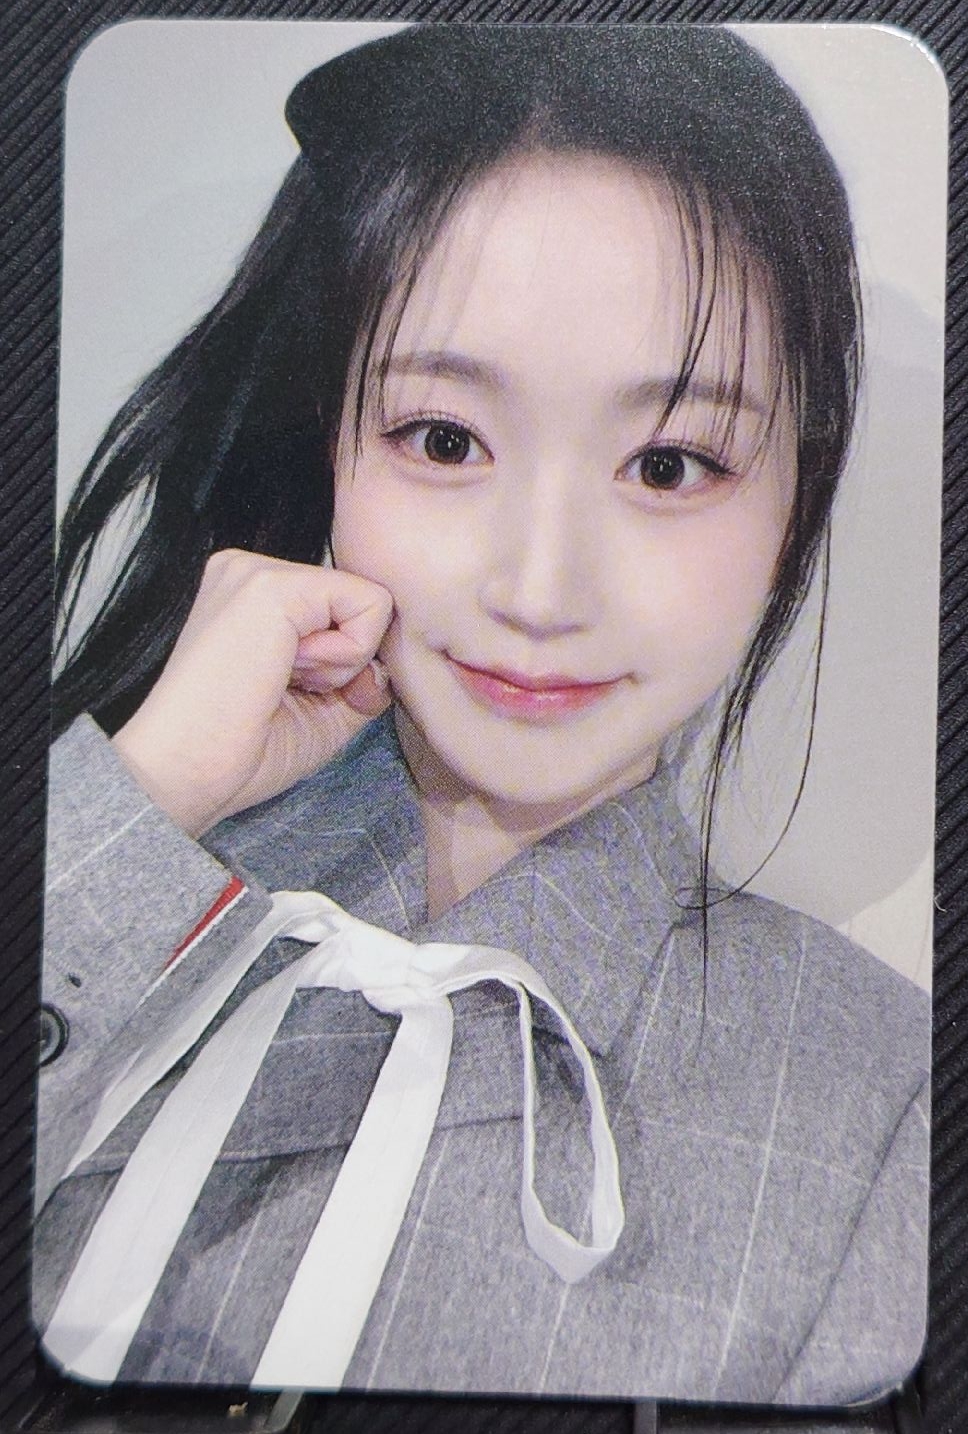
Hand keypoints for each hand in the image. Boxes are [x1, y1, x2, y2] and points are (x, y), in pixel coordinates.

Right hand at [111, 550, 393, 835]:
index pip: (340, 609)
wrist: (184, 774)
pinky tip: (292, 672)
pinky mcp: (273, 585)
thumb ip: (361, 679)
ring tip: (280, 682)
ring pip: (366, 600)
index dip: (342, 662)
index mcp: (252, 596)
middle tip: (284, 689)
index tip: (292, 691)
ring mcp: (258, 571)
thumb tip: (386, 664)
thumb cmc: (240, 753)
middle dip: (343, 661)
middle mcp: (250, 571)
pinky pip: (368, 604)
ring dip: (341, 660)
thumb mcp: (321, 712)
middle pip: (357, 603)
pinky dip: (348, 654)